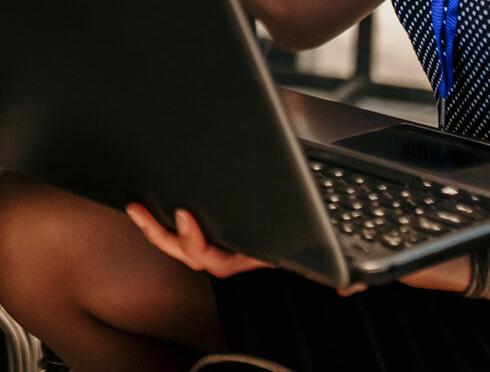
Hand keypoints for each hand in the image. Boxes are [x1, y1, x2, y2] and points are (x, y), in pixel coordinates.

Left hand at [125, 205, 368, 294]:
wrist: (331, 251)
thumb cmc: (326, 249)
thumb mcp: (334, 261)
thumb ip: (343, 278)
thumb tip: (353, 289)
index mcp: (252, 259)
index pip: (215, 259)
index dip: (194, 242)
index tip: (184, 216)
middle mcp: (235, 253)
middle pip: (187, 251)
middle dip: (160, 234)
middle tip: (139, 210)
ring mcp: (226, 242)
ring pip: (183, 242)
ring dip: (157, 227)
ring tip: (137, 206)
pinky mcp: (222, 225)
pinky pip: (189, 229)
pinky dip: (171, 220)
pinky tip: (156, 200)